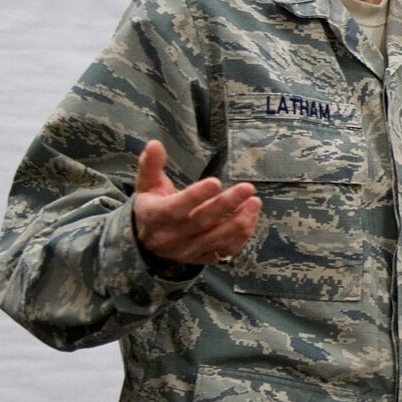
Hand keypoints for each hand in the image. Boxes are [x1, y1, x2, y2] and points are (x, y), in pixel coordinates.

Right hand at [131, 140, 259, 267]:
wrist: (146, 242)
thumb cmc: (151, 206)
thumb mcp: (146, 185)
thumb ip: (151, 165)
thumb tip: (154, 144)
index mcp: (155, 216)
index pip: (175, 208)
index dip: (195, 196)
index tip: (216, 182)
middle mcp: (171, 237)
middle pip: (202, 221)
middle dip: (227, 205)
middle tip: (248, 188)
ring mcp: (188, 250)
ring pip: (217, 238)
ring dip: (239, 221)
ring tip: (255, 202)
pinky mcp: (202, 258)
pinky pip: (225, 251)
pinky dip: (241, 236)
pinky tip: (250, 218)